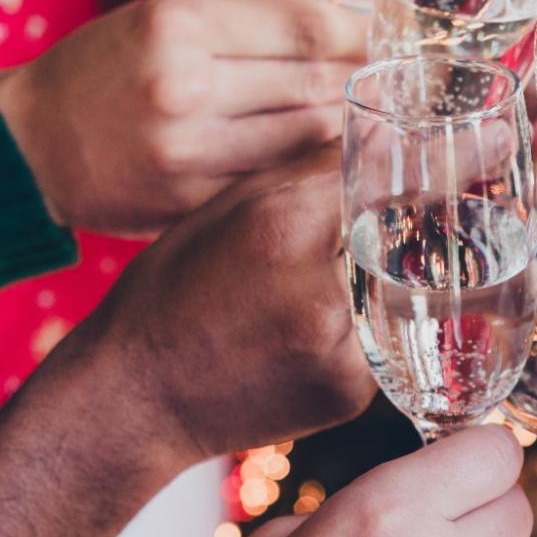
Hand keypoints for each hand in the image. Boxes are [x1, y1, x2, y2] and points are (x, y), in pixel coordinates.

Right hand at [0, 0, 364, 235]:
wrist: (26, 144)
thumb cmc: (105, 70)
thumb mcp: (165, 19)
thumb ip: (251, 26)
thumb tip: (348, 29)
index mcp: (181, 22)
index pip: (307, 27)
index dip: (362, 34)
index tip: (391, 37)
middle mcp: (184, 83)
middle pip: (315, 83)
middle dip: (364, 82)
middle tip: (400, 83)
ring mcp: (187, 149)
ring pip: (304, 138)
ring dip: (346, 129)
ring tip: (375, 121)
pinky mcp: (188, 200)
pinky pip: (272, 181)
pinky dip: (307, 171)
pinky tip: (329, 163)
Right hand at [43, 144, 374, 496]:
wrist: (135, 399)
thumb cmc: (170, 294)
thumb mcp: (223, 210)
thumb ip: (306, 171)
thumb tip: (380, 137)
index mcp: (281, 232)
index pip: (372, 175)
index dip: (384, 168)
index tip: (401, 166)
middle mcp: (322, 294)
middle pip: (396, 232)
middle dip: (390, 221)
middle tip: (392, 221)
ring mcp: (343, 354)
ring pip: (397, 286)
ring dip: (381, 273)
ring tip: (328, 278)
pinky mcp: (352, 394)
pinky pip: (383, 335)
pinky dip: (366, 321)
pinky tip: (320, 322)